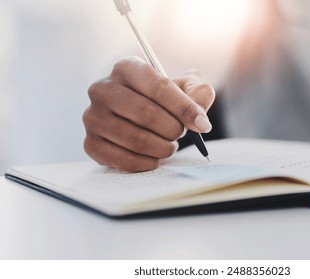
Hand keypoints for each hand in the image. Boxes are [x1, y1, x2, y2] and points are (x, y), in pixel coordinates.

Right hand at [83, 56, 214, 171]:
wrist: (142, 115)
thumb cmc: (165, 99)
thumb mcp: (186, 87)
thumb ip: (199, 93)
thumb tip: (199, 118)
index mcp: (126, 67)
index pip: (158, 86)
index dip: (184, 108)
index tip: (202, 125)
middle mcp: (102, 88)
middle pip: (146, 114)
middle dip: (172, 129)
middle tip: (180, 134)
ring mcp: (92, 116)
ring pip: (135, 139)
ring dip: (162, 148)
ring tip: (169, 145)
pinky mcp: (90, 142)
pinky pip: (122, 159)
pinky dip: (146, 163)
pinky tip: (154, 158)